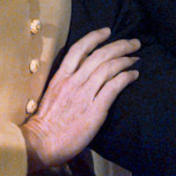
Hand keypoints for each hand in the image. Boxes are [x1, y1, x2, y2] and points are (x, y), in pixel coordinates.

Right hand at [21, 28, 138, 172]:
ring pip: (108, 68)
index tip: (108, 31)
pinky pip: (113, 87)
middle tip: (134, 43)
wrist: (40, 143)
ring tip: (136, 58)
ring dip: (125, 60)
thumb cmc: (45, 123)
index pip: (79, 49)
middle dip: (119, 45)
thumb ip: (67, 82)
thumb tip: (83, 74)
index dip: (95, 37)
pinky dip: (125, 77)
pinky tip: (133, 75)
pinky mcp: (95, 109)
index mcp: (61, 76)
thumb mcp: (52, 94)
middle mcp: (73, 81)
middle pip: (100, 55)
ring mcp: (84, 94)